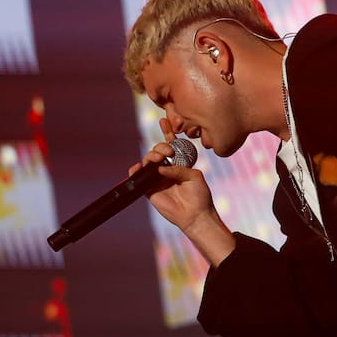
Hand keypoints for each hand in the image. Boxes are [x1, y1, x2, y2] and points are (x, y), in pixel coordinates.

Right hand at [129, 118, 235, 265]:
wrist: (195, 215)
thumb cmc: (199, 195)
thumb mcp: (194, 176)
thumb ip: (179, 168)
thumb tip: (161, 167)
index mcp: (179, 162)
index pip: (171, 144)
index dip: (167, 132)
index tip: (164, 121)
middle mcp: (167, 168)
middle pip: (158, 150)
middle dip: (161, 146)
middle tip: (168, 152)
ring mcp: (157, 178)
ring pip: (148, 161)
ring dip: (151, 155)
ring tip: (158, 158)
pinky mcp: (149, 189)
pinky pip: (138, 177)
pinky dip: (136, 170)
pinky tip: (139, 167)